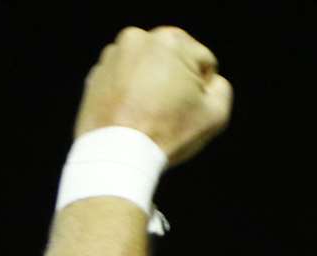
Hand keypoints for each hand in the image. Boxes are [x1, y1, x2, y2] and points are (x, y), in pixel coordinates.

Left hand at [74, 26, 231, 162]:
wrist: (117, 155)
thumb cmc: (167, 133)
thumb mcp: (215, 115)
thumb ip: (221, 88)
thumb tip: (210, 81)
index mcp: (171, 41)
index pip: (203, 62)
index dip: (202, 90)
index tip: (187, 109)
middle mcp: (138, 38)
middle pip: (173, 60)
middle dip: (175, 82)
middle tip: (168, 113)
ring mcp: (113, 55)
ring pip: (147, 69)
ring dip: (151, 86)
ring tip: (148, 116)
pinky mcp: (96, 74)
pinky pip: (123, 81)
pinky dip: (129, 94)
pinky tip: (132, 116)